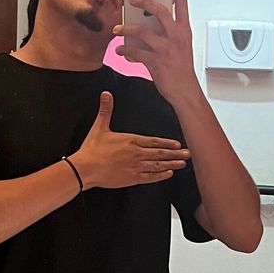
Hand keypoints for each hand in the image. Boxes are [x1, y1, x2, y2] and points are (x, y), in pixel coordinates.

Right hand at [72, 91, 189, 190]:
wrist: (85, 168)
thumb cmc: (91, 149)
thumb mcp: (99, 127)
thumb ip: (106, 110)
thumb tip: (106, 94)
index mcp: (130, 141)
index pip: (154, 141)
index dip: (167, 143)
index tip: (178, 144)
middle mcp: (136, 154)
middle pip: (160, 154)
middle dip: (175, 154)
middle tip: (188, 154)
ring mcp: (135, 167)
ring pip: (158, 166)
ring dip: (172, 164)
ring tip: (182, 164)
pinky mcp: (131, 178)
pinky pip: (150, 177)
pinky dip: (160, 176)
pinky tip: (168, 174)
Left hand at [113, 0, 198, 106]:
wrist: (185, 91)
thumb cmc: (181, 68)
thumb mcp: (179, 46)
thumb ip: (166, 32)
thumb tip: (147, 22)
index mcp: (184, 30)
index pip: (182, 3)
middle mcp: (176, 36)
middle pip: (159, 11)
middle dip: (143, 2)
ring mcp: (166, 49)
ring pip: (142, 30)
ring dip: (126, 27)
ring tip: (117, 27)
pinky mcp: (156, 62)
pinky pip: (135, 51)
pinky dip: (125, 49)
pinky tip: (120, 48)